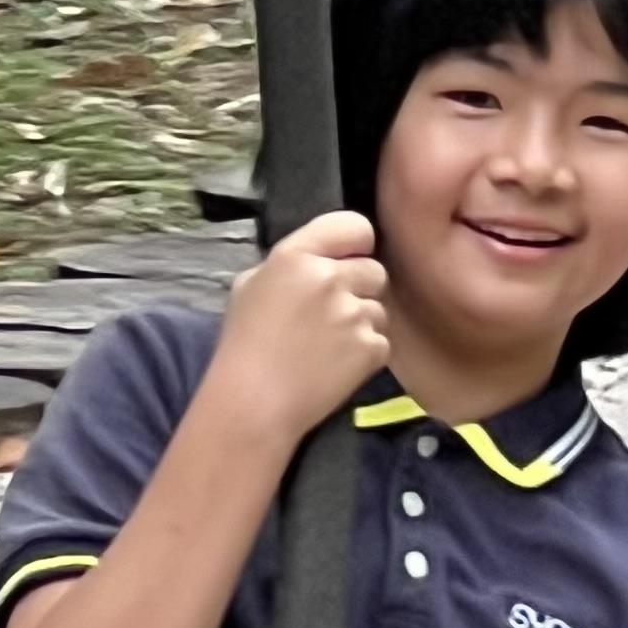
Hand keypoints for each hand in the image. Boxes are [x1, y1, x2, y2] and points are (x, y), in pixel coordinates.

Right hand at [207, 209, 391, 448]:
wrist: (255, 402)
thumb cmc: (245, 345)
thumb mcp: (251, 285)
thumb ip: (288, 265)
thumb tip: (315, 260)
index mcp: (297, 255)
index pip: (354, 226)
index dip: (357, 244)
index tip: (349, 259)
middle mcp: (330, 278)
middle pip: (374, 270)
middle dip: (361, 289)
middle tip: (335, 314)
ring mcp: (354, 314)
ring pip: (380, 309)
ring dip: (364, 324)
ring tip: (332, 346)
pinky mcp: (371, 349)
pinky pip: (382, 342)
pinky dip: (366, 355)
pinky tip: (338, 367)